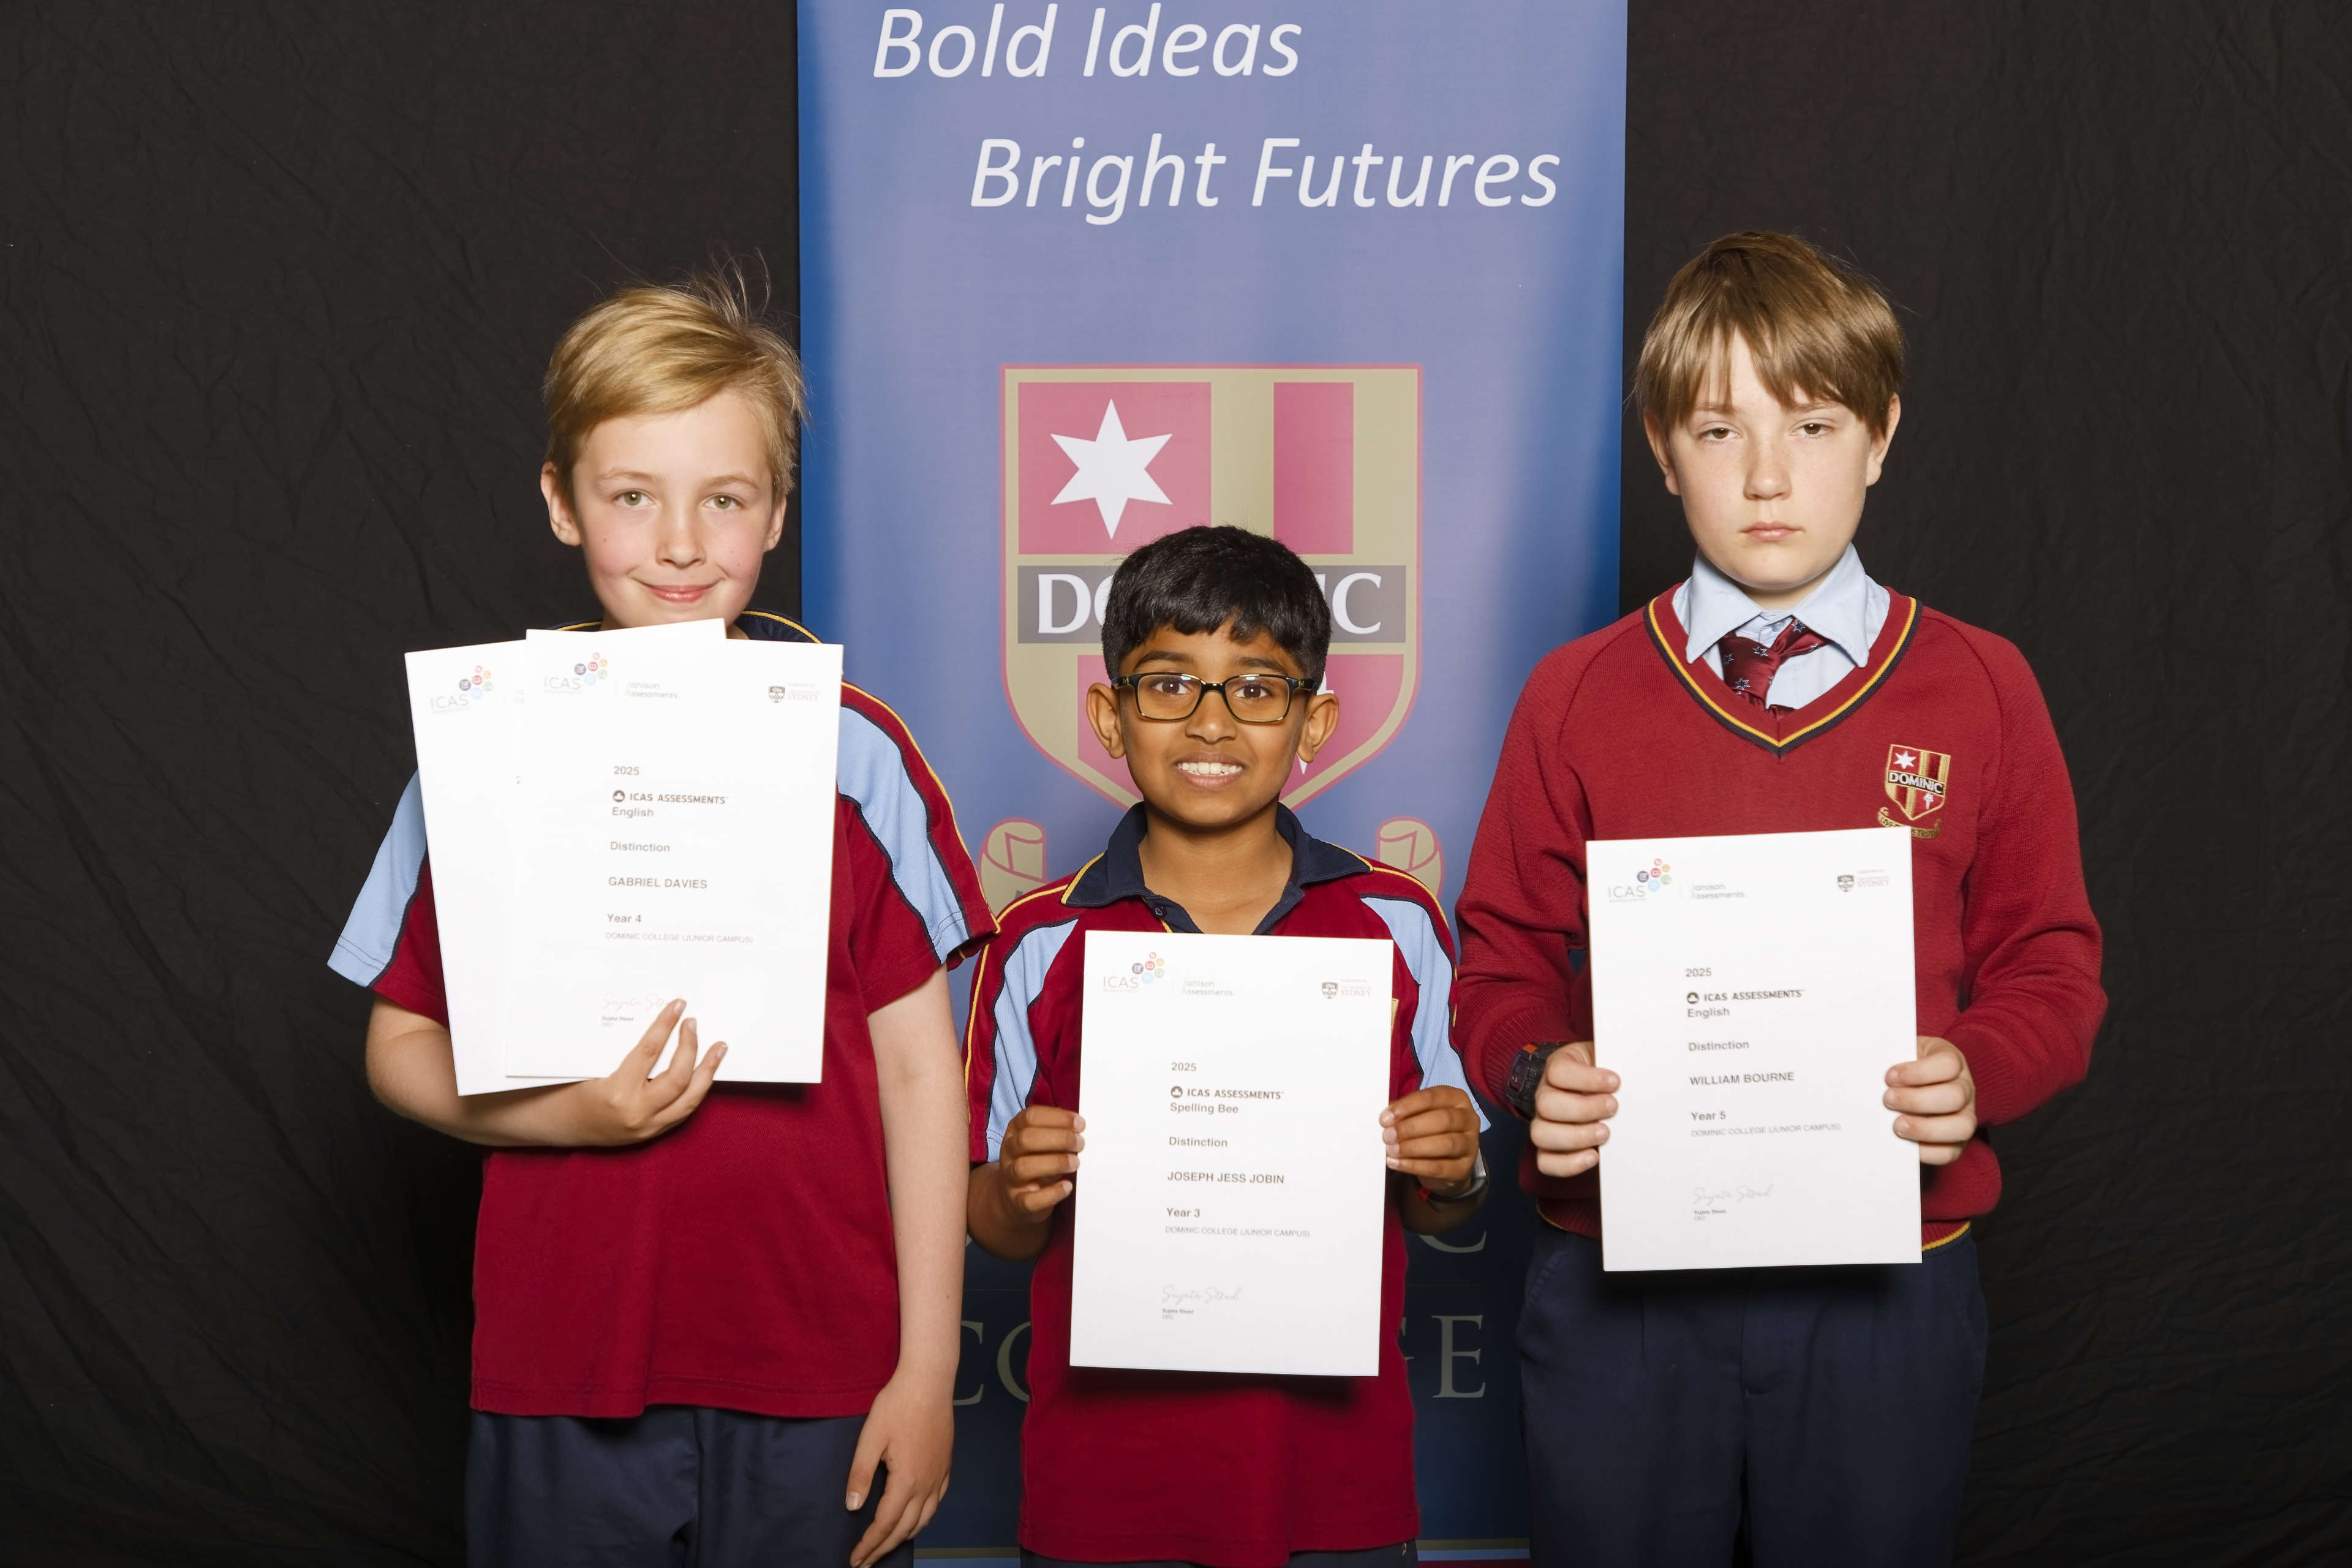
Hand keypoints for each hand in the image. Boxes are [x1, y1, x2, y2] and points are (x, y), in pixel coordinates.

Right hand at [560, 1000, 724, 1145]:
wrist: (560, 1126)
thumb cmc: (570, 1091)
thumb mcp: (592, 1067)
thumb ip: (626, 1052)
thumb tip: (656, 1025)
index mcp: (616, 1092)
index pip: (649, 1052)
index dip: (665, 1026)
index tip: (677, 1006)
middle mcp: (636, 1113)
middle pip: (677, 1078)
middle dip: (690, 1048)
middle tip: (693, 1024)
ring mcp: (647, 1127)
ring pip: (689, 1099)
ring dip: (707, 1072)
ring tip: (718, 1049)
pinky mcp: (652, 1134)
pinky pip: (683, 1111)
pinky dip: (696, 1090)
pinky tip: (704, 1073)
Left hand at [845, 1367, 952, 1565]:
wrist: (930, 1381)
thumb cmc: (896, 1406)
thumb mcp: (871, 1438)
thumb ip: (861, 1474)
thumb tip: (853, 1507)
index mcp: (906, 1480)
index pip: (885, 1523)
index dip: (869, 1545)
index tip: (855, 1560)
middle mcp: (927, 1484)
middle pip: (905, 1528)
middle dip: (884, 1548)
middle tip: (866, 1561)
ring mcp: (940, 1476)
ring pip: (925, 1519)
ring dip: (905, 1536)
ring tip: (888, 1545)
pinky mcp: (947, 1465)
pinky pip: (937, 1502)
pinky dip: (924, 1518)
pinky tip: (916, 1517)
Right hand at [994, 1106, 1082, 1215]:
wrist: (1015, 1198)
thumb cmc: (1036, 1162)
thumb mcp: (1042, 1143)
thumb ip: (1057, 1132)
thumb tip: (1081, 1128)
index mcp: (1014, 1131)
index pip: (1030, 1117)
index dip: (1057, 1118)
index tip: (1080, 1124)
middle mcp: (1008, 1153)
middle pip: (1025, 1140)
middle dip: (1058, 1139)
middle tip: (1080, 1143)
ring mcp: (1010, 1178)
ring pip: (1023, 1168)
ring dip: (1054, 1163)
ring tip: (1075, 1163)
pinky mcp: (1017, 1202)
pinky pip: (1030, 1200)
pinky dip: (1052, 1193)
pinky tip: (1067, 1186)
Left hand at [1381, 1086, 1478, 1193]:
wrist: (1447, 1163)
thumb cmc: (1431, 1131)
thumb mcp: (1421, 1116)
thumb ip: (1406, 1113)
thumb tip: (1387, 1117)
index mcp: (1457, 1098)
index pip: (1432, 1097)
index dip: (1407, 1107)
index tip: (1386, 1118)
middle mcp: (1468, 1119)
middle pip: (1442, 1120)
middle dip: (1411, 1128)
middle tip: (1388, 1136)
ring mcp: (1470, 1144)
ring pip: (1445, 1144)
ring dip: (1413, 1147)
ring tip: (1391, 1150)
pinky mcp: (1464, 1168)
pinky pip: (1439, 1167)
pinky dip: (1415, 1166)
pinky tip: (1397, 1163)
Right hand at [1528, 1042, 1615, 1177]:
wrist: (1602, 1094)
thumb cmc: (1605, 1076)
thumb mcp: (1608, 1059)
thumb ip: (1615, 1060)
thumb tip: (1637, 1065)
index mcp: (1557, 1069)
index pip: (1558, 1072)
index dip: (1585, 1078)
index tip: (1615, 1082)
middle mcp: (1544, 1096)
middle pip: (1546, 1104)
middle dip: (1584, 1109)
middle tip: (1613, 1108)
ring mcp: (1543, 1123)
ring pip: (1541, 1134)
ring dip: (1576, 1137)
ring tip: (1605, 1133)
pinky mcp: (1549, 1148)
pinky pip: (1545, 1161)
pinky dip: (1568, 1163)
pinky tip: (1593, 1156)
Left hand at [1887, 1036, 1975, 1163]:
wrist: (1909, 1087)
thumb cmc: (1904, 1069)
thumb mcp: (1900, 1054)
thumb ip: (1891, 1060)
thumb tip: (1868, 1071)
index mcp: (1953, 1061)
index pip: (1948, 1064)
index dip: (1918, 1072)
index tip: (1889, 1077)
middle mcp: (1965, 1088)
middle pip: (1955, 1096)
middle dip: (1917, 1101)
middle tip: (1888, 1100)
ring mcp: (1965, 1116)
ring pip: (1961, 1127)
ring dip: (1925, 1128)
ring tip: (1896, 1125)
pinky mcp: (1957, 1141)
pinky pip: (1950, 1152)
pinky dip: (1926, 1151)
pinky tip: (1904, 1142)